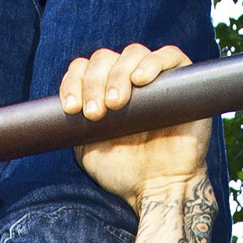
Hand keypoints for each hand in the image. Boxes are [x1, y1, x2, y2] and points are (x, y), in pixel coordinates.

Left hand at [61, 45, 212, 205]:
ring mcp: (155, 79)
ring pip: (133, 53)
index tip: (72, 108)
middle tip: (97, 112)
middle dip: (94, 83)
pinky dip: (153, 63)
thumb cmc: (124, 172)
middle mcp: (127, 81)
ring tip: (117, 103)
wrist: (158, 188)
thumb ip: (75, 126)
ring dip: (119, 74)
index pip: (82, 69)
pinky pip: (169, 56)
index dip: (74, 82)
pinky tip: (141, 80)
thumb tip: (60, 108)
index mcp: (103, 92)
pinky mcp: (183, 81)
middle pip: (104, 58)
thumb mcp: (87, 150)